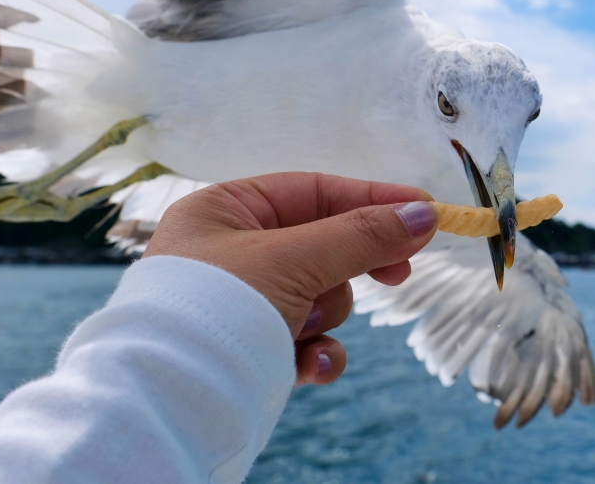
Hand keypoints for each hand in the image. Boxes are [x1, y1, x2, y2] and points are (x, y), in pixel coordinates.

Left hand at [143, 172, 437, 385]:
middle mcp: (230, 252)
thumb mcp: (294, 259)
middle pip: (322, 244)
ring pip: (320, 295)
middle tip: (398, 273)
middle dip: (352, 267)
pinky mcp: (253, 348)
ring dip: (323, 314)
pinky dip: (315, 351)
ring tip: (299, 329)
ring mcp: (243, 303)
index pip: (313, 191)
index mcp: (224, 211)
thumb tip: (424, 212)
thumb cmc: (219, 309)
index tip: (424, 209)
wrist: (171, 403)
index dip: (371, 198)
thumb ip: (362, 235)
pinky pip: (306, 339)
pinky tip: (311, 364)